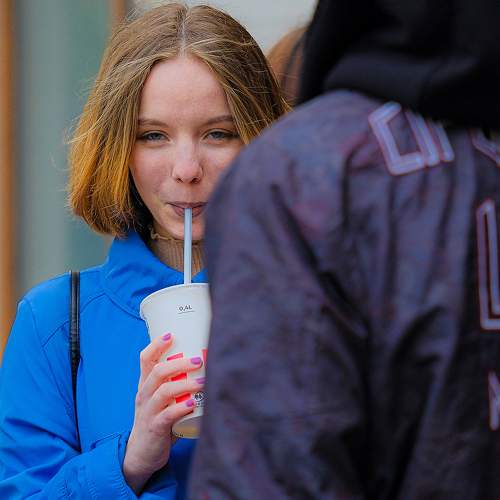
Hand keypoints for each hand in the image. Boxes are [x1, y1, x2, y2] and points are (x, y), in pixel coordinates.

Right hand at [123, 333, 203, 493]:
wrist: (140, 454)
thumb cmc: (157, 420)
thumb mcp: (161, 399)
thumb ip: (176, 383)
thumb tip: (207, 365)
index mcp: (145, 384)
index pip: (145, 359)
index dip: (156, 345)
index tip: (171, 334)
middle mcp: (144, 395)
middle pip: (157, 371)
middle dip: (179, 362)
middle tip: (198, 359)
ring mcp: (148, 411)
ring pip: (163, 391)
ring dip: (184, 384)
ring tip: (202, 382)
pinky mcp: (154, 428)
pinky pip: (167, 416)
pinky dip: (180, 408)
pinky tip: (192, 404)